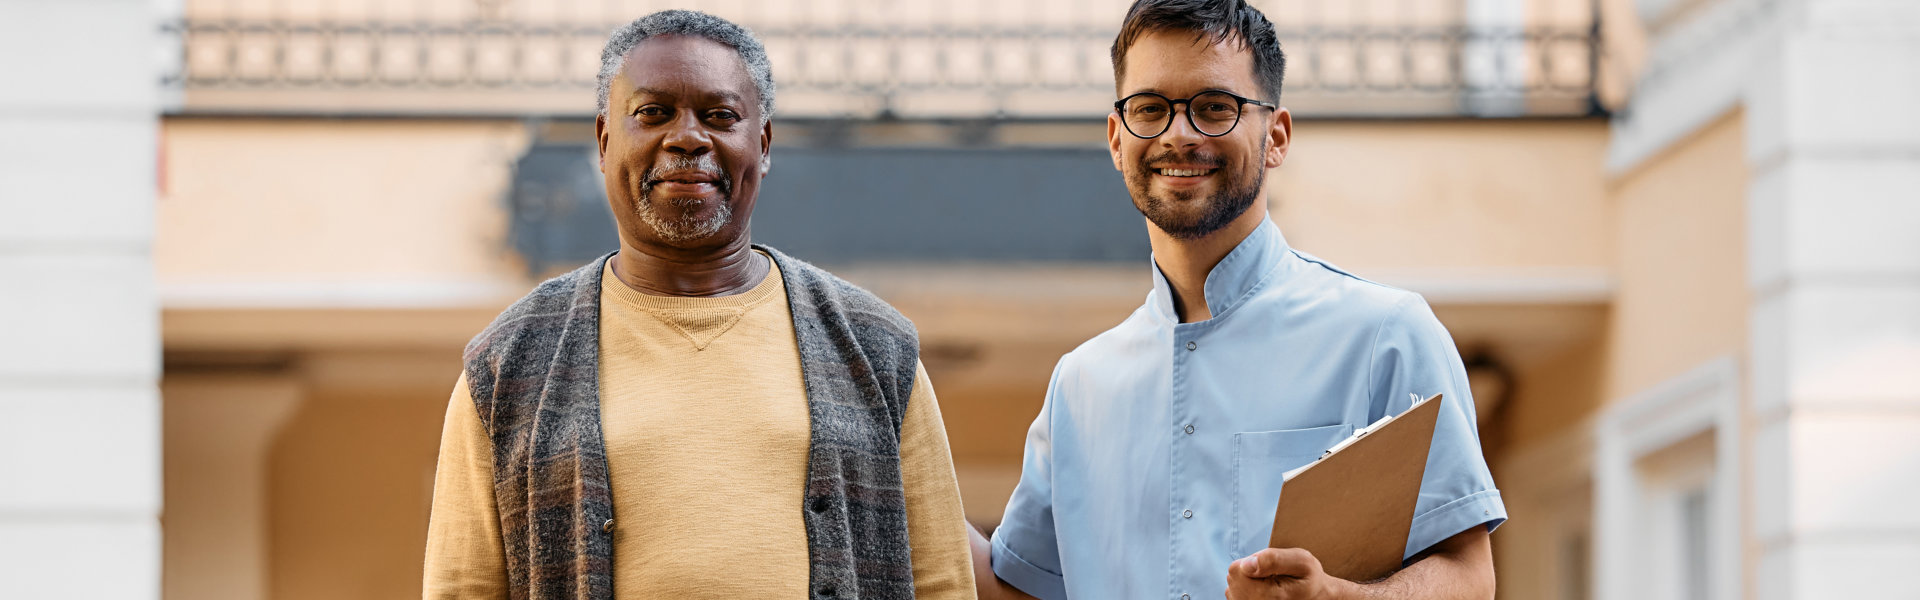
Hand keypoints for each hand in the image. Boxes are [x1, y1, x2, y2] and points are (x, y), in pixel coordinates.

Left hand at [1224, 548, 1361, 599]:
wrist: (1318, 598)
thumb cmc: (1310, 579)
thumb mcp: (1301, 561)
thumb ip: (1273, 559)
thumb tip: (1247, 564)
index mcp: (1266, 596)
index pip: (1236, 569)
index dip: (1252, 562)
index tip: (1272, 569)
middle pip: (1233, 578)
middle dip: (1250, 572)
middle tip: (1273, 577)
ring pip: (1234, 586)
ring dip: (1249, 582)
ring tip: (1271, 586)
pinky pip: (1236, 593)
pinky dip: (1248, 590)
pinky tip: (1264, 593)